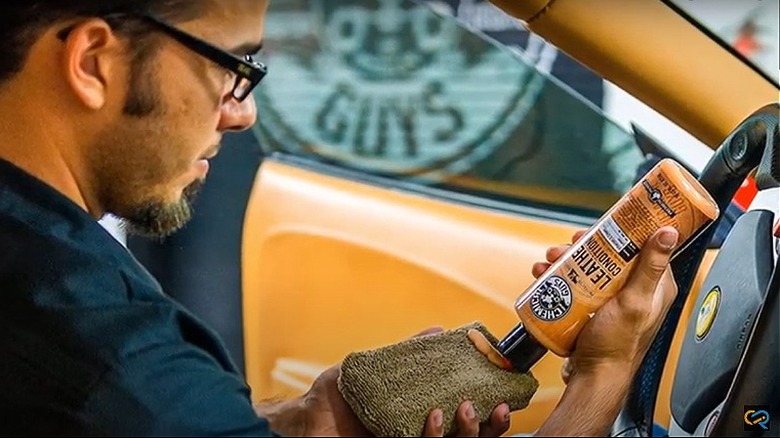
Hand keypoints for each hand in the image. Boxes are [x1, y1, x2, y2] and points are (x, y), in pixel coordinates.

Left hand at [288, 327, 511, 435]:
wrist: (306, 419)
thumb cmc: (338, 397)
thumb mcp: (377, 369)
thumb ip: (408, 353)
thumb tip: (439, 330)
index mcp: (425, 421)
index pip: (469, 426)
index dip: (493, 420)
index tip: (505, 400)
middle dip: (488, 429)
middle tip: (491, 406)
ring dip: (467, 433)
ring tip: (464, 408)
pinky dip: (433, 436)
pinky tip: (432, 417)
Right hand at [534, 227, 678, 380]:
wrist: (593, 376)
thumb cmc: (618, 346)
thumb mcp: (635, 302)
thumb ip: (650, 268)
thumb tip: (668, 232)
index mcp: (655, 286)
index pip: (643, 246)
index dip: (622, 231)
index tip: (604, 223)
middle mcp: (635, 290)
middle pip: (610, 253)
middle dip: (584, 245)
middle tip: (568, 244)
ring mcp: (612, 300)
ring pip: (589, 267)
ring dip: (566, 259)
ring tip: (550, 260)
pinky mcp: (592, 308)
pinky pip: (576, 284)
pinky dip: (559, 277)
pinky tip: (544, 276)